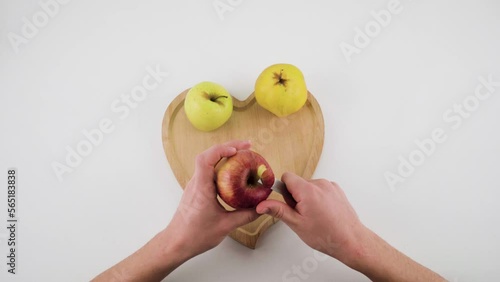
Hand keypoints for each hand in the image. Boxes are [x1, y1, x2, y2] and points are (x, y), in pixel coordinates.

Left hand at [165, 140, 259, 259]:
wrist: (176, 243)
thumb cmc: (195, 235)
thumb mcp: (225, 226)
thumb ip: (245, 215)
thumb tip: (261, 207)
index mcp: (201, 188)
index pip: (206, 159)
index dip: (221, 150)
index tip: (237, 150)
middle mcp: (196, 183)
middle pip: (209, 156)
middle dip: (229, 148)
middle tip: (247, 146)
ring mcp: (195, 185)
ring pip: (208, 163)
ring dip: (225, 156)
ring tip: (243, 156)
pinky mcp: (196, 190)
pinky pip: (209, 172)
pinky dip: (222, 168)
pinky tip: (233, 173)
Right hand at [256, 172, 364, 262]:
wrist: (350, 240)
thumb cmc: (326, 235)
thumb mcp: (296, 224)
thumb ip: (278, 210)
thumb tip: (262, 205)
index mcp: (308, 190)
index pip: (287, 177)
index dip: (284, 190)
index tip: (287, 203)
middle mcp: (320, 184)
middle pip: (298, 182)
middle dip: (295, 196)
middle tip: (302, 214)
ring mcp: (330, 186)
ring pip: (309, 186)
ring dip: (307, 197)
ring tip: (314, 215)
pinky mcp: (337, 190)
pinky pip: (320, 189)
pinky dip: (318, 198)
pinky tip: (323, 213)